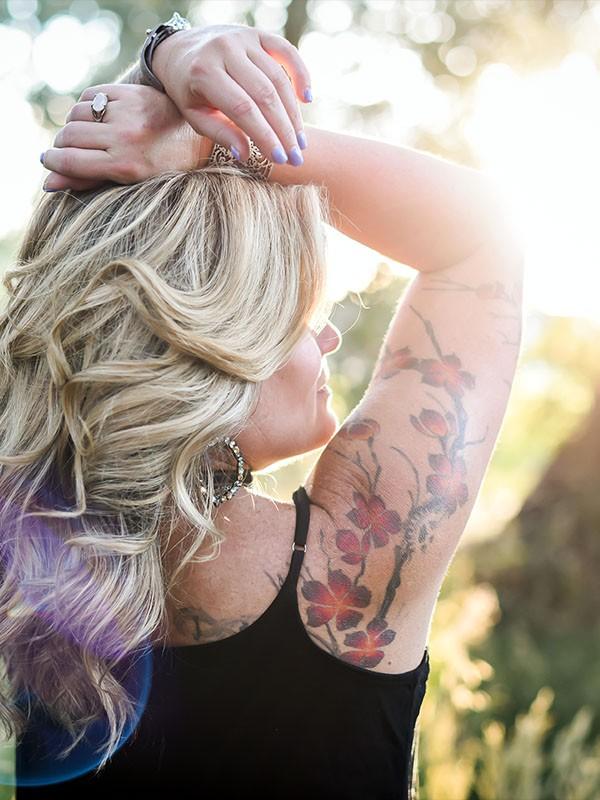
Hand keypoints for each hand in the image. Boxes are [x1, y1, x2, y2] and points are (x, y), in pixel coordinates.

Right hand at [41, 84, 204, 191]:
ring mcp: (129, 112)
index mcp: (127, 165)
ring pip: (77, 113)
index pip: (71, 160)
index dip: (52, 161)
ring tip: (83, 134)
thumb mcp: (129, 181)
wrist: (195, 137)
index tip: (47, 161)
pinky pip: (91, 94)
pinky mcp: (131, 92)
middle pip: (69, 136)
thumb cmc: (162, 168)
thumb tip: (48, 184)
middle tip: (65, 150)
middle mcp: (126, 137)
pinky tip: (95, 117)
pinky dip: (86, 106)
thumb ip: (89, 180)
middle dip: (61, 145)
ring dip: (73, 124)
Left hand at [151, 23, 311, 164]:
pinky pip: (286, 51)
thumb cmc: (189, 91)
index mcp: (204, 72)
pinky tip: (307, 99)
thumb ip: (220, 134)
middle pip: (264, 94)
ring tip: (300, 141)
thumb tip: (246, 155)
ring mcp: (242, 38)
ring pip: (278, 78)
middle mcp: (224, 49)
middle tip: (295, 157)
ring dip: (293, 113)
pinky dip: (301, 73)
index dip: (264, 135)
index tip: (279, 159)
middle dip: (283, 130)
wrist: (180, 50)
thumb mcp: (195, 116)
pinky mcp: (257, 34)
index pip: (242, 109)